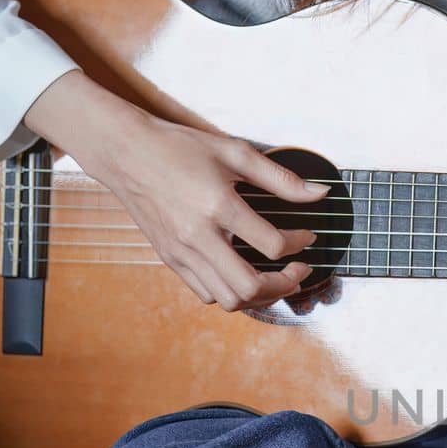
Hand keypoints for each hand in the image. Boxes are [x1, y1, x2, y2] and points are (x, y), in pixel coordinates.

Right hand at [24, 72, 327, 310]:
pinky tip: (243, 274)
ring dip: (260, 295)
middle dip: (285, 284)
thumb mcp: (235, 153)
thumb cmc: (179, 147)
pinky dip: (231, 293)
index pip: (272, 244)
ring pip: (228, 300)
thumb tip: (321, 193)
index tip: (307, 235)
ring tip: (276, 279)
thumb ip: (281, 178)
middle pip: (250, 287)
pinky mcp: (170, 259)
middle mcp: (198, 236)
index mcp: (218, 206)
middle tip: (299, 270)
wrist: (125, 152)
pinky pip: (206, 294)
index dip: (299, 244)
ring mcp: (181, 252)